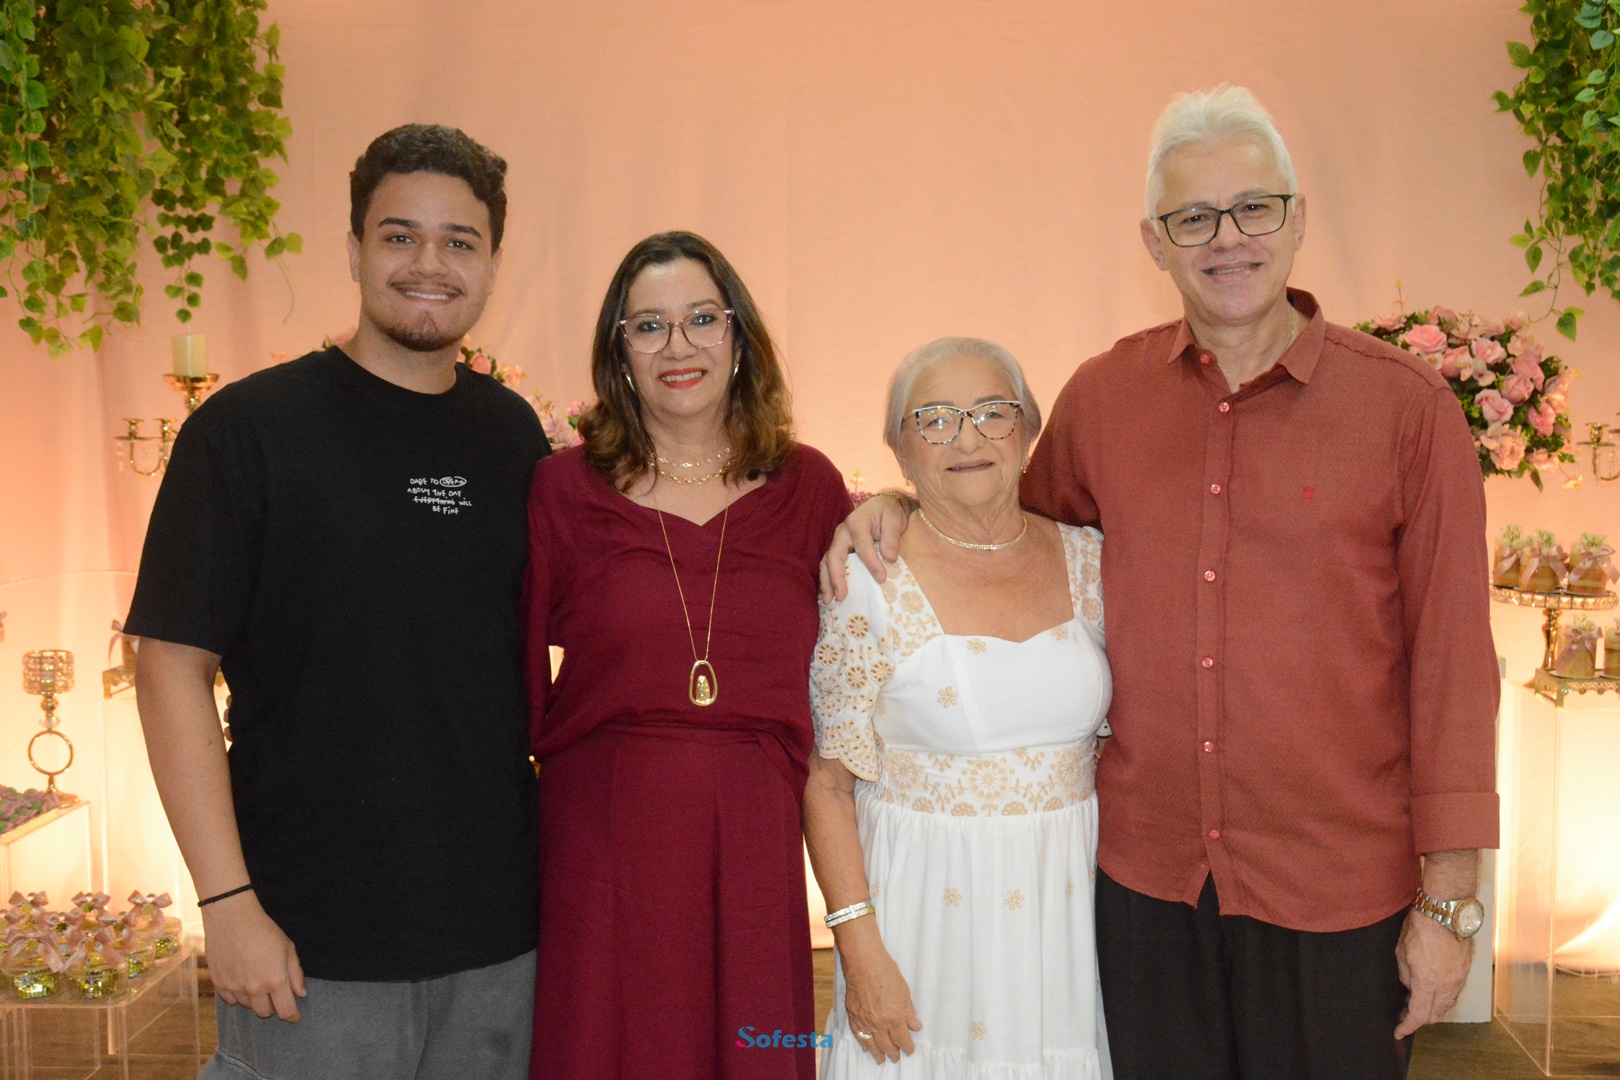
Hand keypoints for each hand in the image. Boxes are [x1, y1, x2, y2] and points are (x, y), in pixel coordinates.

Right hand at [200, 891, 307, 1021]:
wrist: (231, 918)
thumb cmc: (264, 930)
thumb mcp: (288, 948)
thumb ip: (296, 974)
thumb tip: (301, 994)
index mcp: (275, 980)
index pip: (286, 1011)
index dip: (292, 1017)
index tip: (295, 1017)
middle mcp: (254, 988)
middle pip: (265, 1012)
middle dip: (273, 1007)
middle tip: (275, 994)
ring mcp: (235, 987)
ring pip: (247, 1006)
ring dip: (255, 999)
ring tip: (257, 980)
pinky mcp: (219, 983)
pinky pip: (230, 1000)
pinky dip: (238, 995)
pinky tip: (241, 981)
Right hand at [818, 493, 910, 603]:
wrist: (881, 506)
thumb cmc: (888, 513)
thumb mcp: (894, 520)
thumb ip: (892, 537)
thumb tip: (890, 558)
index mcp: (857, 523)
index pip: (862, 546)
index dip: (871, 563)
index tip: (882, 579)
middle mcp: (842, 532)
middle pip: (834, 556)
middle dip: (836, 578)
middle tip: (842, 597)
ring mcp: (838, 541)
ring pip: (827, 562)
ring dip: (827, 582)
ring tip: (829, 601)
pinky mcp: (838, 549)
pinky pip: (829, 565)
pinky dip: (828, 580)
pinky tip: (829, 594)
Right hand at [840, 944, 921, 1063]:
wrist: (863, 962)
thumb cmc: (885, 973)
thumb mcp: (904, 992)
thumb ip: (909, 1012)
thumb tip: (915, 1026)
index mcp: (894, 1018)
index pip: (902, 1040)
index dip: (907, 1047)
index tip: (910, 1050)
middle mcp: (879, 1024)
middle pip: (887, 1045)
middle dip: (893, 1053)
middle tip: (897, 1058)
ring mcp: (864, 1021)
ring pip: (871, 1044)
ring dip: (877, 1053)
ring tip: (881, 1059)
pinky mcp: (853, 1015)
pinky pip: (858, 1035)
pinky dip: (863, 1043)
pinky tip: (865, 1046)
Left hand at [1394, 908, 1472, 1037]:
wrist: (1446, 912)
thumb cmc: (1421, 928)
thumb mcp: (1402, 953)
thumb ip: (1406, 976)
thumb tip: (1410, 988)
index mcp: (1428, 982)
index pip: (1418, 1015)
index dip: (1407, 1026)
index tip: (1398, 1031)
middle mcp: (1447, 985)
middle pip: (1434, 1015)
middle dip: (1419, 1020)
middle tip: (1404, 1014)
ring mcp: (1458, 979)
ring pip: (1446, 1005)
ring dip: (1432, 1009)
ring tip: (1417, 1003)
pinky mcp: (1464, 972)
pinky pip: (1453, 993)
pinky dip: (1442, 998)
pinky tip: (1432, 992)